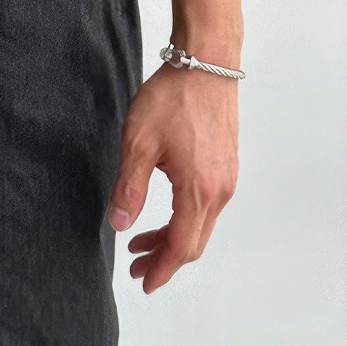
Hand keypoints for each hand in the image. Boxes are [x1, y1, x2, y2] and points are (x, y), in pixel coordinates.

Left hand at [107, 61, 238, 292]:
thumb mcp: (139, 141)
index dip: (161, 268)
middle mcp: (220, 190)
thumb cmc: (172, 97)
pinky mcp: (226, 165)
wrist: (206, 63)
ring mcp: (227, 178)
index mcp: (199, 190)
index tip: (143, 282)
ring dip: (174, 238)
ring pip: (201, 224)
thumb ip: (130, 187)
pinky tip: (164, 209)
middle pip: (194, 242)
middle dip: (164, 258)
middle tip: (135, 263)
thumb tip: (119, 224)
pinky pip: (207, 206)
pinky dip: (185, 217)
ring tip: (140, 238)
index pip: (181, 246)